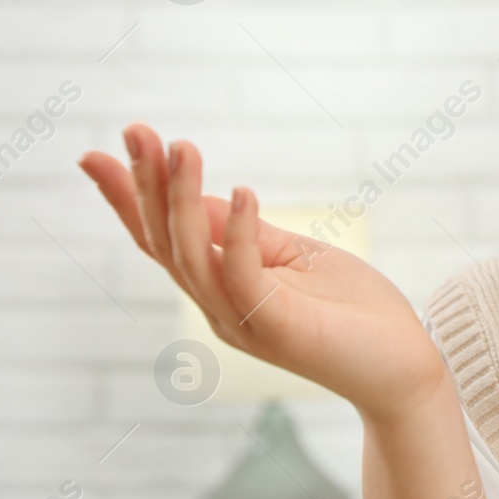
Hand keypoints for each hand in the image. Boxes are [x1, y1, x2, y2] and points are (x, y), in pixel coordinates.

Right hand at [78, 124, 448, 423]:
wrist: (405, 368)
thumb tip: (201, 193)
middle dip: (146, 185)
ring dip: (182, 199)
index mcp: (220, 289)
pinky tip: (242, 191)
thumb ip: (249, 234)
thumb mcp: (296, 257)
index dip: (128, 199)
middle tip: (136, 130)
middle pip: (164, 243)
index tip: (93, 155)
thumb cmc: (354, 311)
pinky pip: (244, 276)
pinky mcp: (279, 328)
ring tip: (182, 147)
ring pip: (193, 256)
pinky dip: (239, 233)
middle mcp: (219, 308)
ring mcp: (243, 322)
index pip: (161, 240)